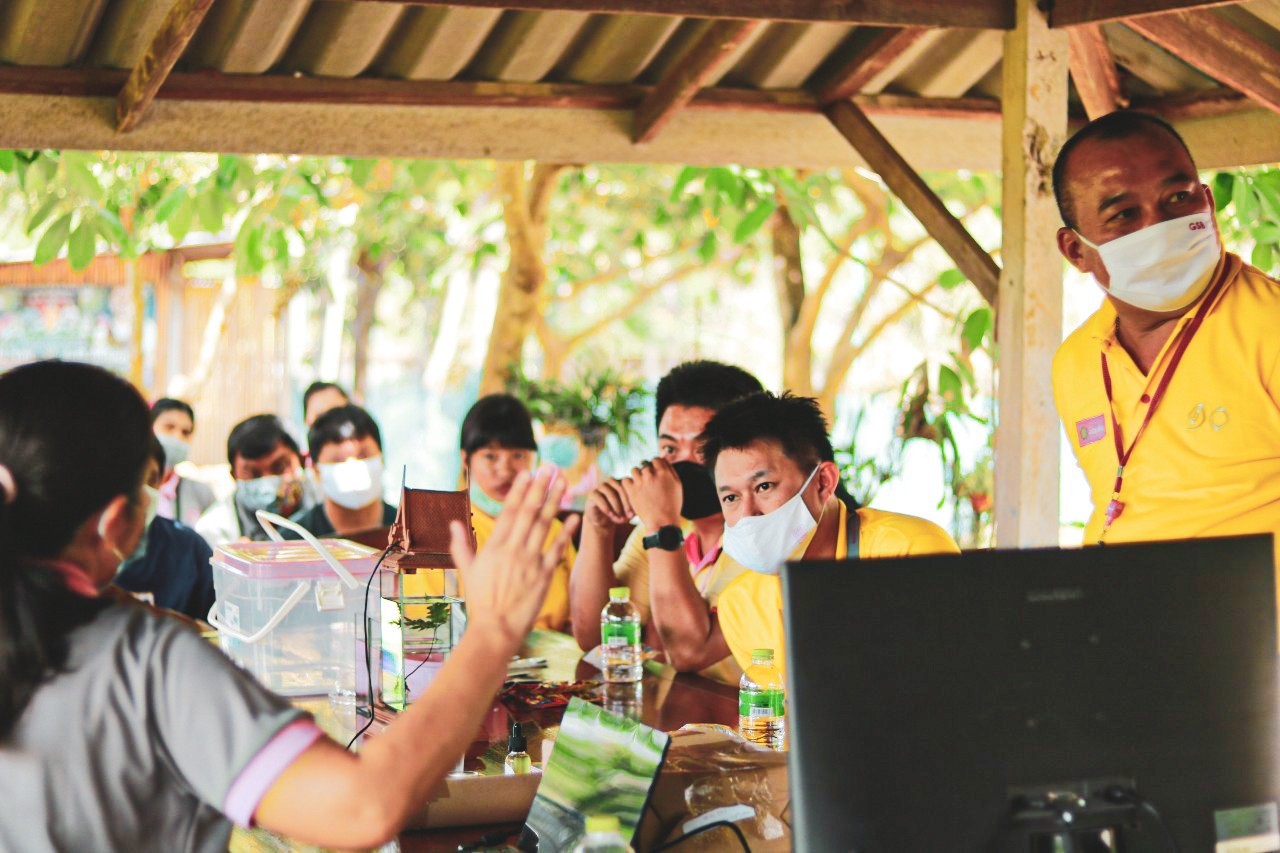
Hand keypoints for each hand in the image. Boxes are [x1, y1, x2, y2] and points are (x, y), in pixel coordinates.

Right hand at [450, 469, 578, 647]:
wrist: (495, 628)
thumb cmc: (480, 601)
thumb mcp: (466, 571)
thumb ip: (461, 545)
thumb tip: (454, 523)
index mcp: (494, 547)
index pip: (509, 511)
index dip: (519, 490)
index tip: (527, 473)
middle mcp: (513, 550)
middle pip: (529, 512)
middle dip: (540, 488)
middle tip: (550, 469)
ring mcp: (530, 561)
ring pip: (544, 525)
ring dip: (554, 502)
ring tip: (563, 483)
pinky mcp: (544, 575)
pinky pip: (557, 549)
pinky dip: (565, 532)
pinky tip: (573, 517)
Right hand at [582, 479, 634, 531]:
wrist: (603, 521)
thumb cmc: (619, 514)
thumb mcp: (629, 512)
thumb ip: (634, 509)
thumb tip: (637, 511)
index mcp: (622, 482)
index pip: (629, 486)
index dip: (631, 500)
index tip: (633, 515)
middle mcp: (611, 482)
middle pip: (620, 487)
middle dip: (624, 503)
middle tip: (627, 516)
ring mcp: (601, 486)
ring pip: (609, 492)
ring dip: (616, 506)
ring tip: (619, 518)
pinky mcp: (592, 494)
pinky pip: (598, 497)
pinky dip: (605, 506)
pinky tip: (610, 515)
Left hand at [620, 457, 681, 532]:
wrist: (662, 522)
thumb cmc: (672, 505)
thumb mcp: (678, 486)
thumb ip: (671, 471)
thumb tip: (664, 460)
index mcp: (664, 473)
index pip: (656, 459)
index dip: (655, 465)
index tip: (654, 472)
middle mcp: (651, 475)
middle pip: (645, 464)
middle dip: (646, 471)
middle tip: (647, 481)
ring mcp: (640, 482)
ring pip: (634, 470)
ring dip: (637, 475)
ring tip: (639, 484)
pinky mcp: (631, 490)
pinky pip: (625, 480)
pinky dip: (628, 483)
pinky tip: (633, 489)